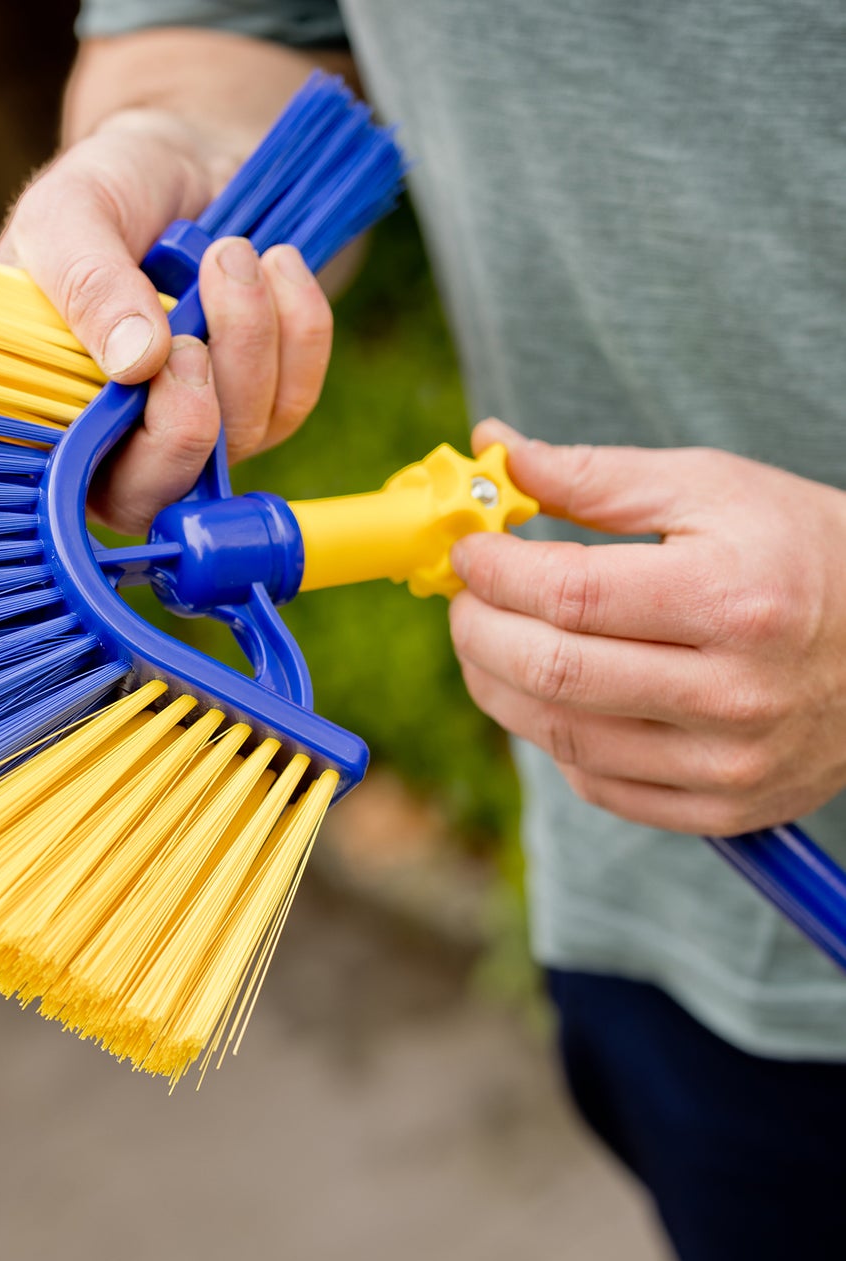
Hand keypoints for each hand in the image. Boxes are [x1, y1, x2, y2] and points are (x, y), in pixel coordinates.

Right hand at [0, 108, 332, 533]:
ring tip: (229, 252)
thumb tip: (135, 365)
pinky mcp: (262, 404)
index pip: (89, 488)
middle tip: (195, 319)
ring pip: (240, 437)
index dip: (135, 450)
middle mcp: (123, 441)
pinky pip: (296, 397)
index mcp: (53, 415)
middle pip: (169, 492)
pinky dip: (299, 327)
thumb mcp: (69, 215)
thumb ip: (87, 284)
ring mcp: (200, 430)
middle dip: (196, 411)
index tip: (162, 357)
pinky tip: (276, 264)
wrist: (187, 154)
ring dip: (248, 336)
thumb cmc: (111, 190)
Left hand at [448, 420, 845, 835]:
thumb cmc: (797, 549)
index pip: (570, 595)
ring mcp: (728, 763)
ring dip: (496, 685)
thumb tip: (496, 452)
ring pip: (558, 736)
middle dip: (477, 630)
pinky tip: (548, 692)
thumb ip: (595, 476)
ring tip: (486, 640)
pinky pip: (595, 782)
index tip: (467, 550)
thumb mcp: (711, 489)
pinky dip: (550, 736)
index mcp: (734, 600)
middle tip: (463, 598)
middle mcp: (734, 694)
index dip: (494, 572)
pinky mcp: (721, 809)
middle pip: (552, 673)